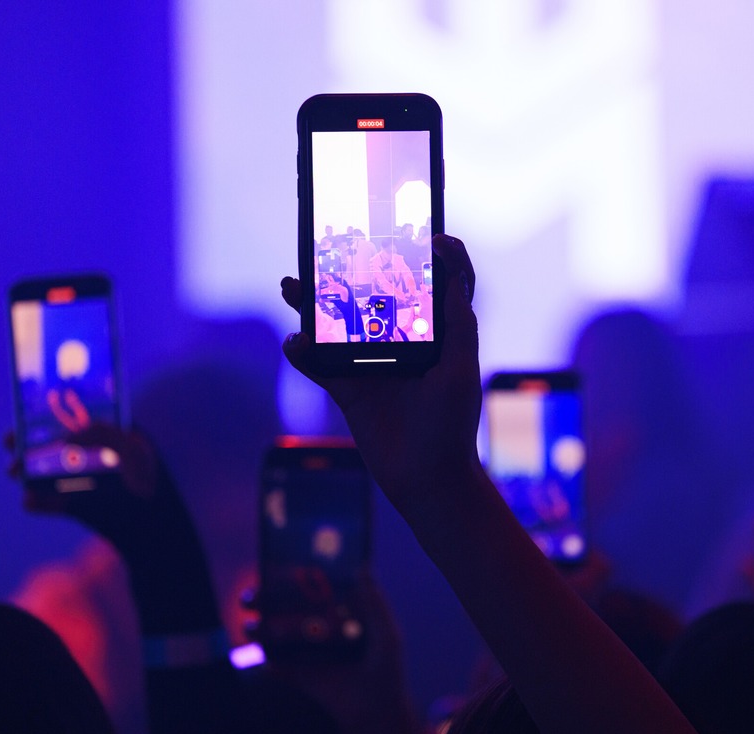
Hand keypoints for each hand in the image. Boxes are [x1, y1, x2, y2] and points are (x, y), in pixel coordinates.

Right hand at [5, 424, 184, 553]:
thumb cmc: (150, 485)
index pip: (76, 417)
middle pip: (53, 443)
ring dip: (25, 470)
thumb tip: (66, 438)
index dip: (50, 411)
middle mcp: (92, 456)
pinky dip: (37, 501)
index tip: (28, 410)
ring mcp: (81, 481)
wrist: (156, 532)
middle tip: (9, 440)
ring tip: (14, 471)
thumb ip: (103, 434)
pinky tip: (30, 500)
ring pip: (45, 471)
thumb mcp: (133, 451)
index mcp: (111, 436)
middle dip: (29, 441)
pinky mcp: (76, 507)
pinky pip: (49, 502)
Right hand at [264, 574, 427, 733]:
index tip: (280, 566)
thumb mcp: (387, 635)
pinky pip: (277, 667)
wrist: (376, 713)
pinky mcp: (298, 675)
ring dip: (260, 629)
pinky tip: (264, 662)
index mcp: (339, 612)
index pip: (313, 588)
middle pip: (288, 608)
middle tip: (252, 596)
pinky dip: (268, 664)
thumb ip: (375, 605)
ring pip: (277, 635)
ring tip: (250, 627)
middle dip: (267, 599)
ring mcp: (306, 651)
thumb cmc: (386, 669)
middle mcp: (318, 627)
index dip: (296, 576)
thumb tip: (362, 569)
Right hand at [280, 234, 481, 516]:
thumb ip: (458, 324)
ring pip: (337, 323)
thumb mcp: (461, 368)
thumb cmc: (452, 423)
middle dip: (350, 268)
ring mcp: (371, 362)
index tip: (429, 236)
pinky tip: (295, 342)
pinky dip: (303, 353)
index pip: (439, 285)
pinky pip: (318, 364)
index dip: (439, 257)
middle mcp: (400, 341)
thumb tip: (454, 277)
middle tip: (331, 247)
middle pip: (373, 294)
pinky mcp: (348, 388)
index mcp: (434, 333)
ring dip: (312, 305)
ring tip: (292, 285)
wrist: (427, 478)